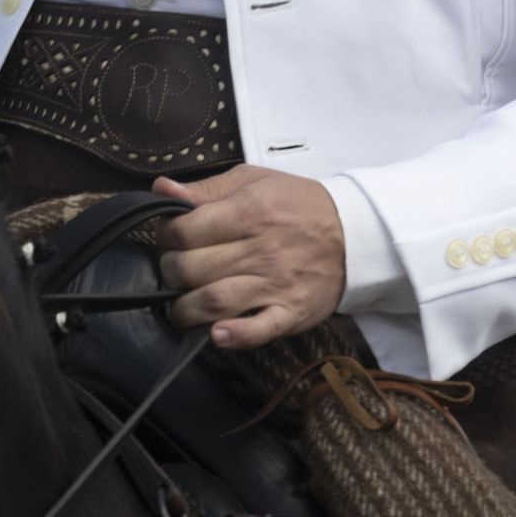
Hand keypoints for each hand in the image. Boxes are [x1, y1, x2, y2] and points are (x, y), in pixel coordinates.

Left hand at [153, 164, 346, 350]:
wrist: (355, 233)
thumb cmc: (297, 204)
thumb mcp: (254, 180)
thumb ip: (206, 188)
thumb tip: (161, 188)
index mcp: (249, 211)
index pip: (185, 230)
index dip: (166, 236)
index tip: (170, 239)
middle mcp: (259, 249)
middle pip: (192, 268)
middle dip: (170, 273)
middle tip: (175, 271)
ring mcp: (275, 284)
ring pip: (214, 302)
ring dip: (185, 309)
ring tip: (182, 305)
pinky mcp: (290, 313)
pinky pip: (258, 330)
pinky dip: (234, 336)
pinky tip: (216, 334)